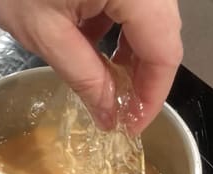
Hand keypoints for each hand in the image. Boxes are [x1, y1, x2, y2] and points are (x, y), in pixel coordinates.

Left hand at [0, 0, 182, 133]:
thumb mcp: (47, 34)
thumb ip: (85, 77)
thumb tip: (109, 114)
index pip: (165, 51)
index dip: (153, 95)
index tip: (134, 123)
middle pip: (163, 35)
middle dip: (143, 78)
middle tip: (120, 109)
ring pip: (150, 22)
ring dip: (132, 56)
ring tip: (108, 85)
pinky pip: (131, 6)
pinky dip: (118, 32)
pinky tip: (96, 50)